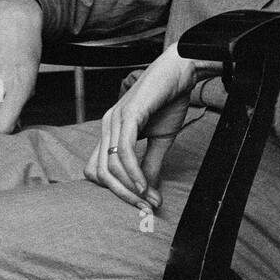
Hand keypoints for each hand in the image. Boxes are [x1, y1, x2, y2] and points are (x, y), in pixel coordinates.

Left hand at [86, 42, 195, 211]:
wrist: (181, 71)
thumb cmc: (170, 100)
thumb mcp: (160, 139)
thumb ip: (150, 164)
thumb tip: (148, 193)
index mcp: (111, 131)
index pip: (97, 169)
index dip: (113, 190)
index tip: (138, 203)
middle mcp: (107, 125)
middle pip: (100, 171)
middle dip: (121, 195)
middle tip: (143, 209)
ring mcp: (115, 119)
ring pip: (110, 164)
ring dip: (129, 187)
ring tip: (148, 200)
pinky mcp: (128, 114)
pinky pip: (124, 149)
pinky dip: (133, 171)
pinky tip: (144, 183)